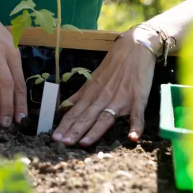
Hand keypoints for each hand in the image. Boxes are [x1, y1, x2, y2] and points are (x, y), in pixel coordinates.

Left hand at [52, 26, 157, 145]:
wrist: (134, 48)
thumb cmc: (113, 65)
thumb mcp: (93, 79)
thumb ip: (80, 96)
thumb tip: (63, 108)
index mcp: (91, 93)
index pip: (75, 112)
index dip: (65, 125)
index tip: (54, 138)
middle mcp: (103, 97)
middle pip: (86, 117)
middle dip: (73, 131)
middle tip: (61, 144)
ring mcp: (120, 98)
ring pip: (105, 117)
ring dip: (95, 131)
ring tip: (84, 144)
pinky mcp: (138, 97)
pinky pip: (137, 114)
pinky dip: (136, 125)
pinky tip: (133, 138)